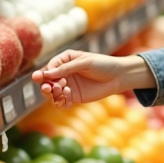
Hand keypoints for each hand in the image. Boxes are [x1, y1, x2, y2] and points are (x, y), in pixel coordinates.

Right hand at [31, 51, 152, 106]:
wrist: (119, 76)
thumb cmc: (103, 64)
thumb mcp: (85, 63)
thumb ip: (67, 68)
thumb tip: (47, 74)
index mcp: (65, 60)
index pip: (50, 66)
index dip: (46, 72)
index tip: (46, 76)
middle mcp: (64, 73)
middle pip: (47, 81)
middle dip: (45, 85)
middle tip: (48, 88)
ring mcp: (68, 86)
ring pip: (52, 93)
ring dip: (52, 93)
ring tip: (62, 90)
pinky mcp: (74, 97)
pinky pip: (61, 102)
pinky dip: (60, 102)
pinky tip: (67, 97)